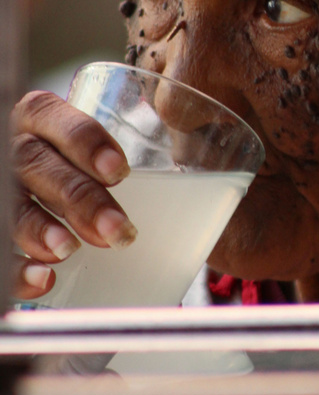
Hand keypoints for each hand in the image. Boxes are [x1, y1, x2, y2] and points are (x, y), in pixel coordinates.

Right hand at [11, 90, 135, 299]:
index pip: (52, 115)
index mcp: (41, 119)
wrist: (49, 189)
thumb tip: (221, 195)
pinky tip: (43, 279)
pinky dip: (17, 267)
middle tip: (119, 230)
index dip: (84, 141)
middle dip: (79, 199)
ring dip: (42, 230)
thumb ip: (127, 163)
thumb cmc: (82, 170)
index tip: (120, 172)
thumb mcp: (96, 153)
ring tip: (70, 250)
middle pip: (37, 165)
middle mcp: (15, 147)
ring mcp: (0, 187)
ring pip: (12, 203)